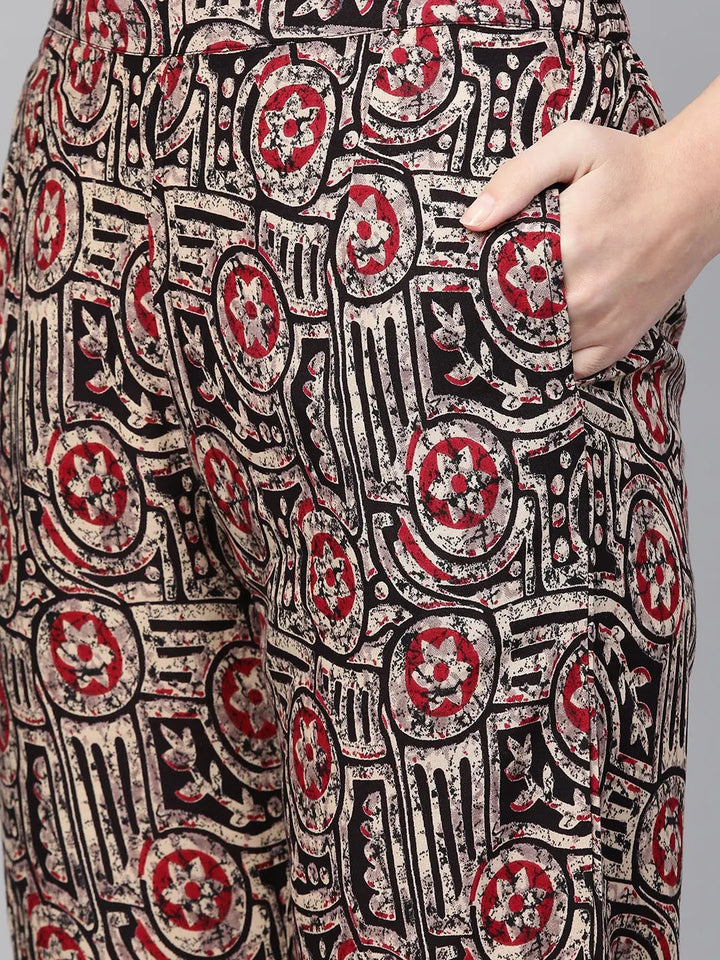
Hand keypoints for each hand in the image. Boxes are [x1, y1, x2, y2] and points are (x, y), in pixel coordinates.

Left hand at [459, 119, 714, 380]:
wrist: (697, 191)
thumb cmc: (633, 168)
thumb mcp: (573, 147)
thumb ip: (517, 178)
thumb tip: (474, 220)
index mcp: (566, 248)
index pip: (496, 284)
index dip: (480, 283)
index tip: (472, 277)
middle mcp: (584, 295)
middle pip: (514, 320)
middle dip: (497, 310)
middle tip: (492, 294)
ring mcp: (602, 325)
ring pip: (540, 348)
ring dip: (526, 335)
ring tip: (520, 311)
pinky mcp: (618, 341)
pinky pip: (573, 367)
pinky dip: (558, 356)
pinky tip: (550, 331)